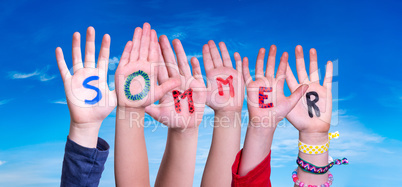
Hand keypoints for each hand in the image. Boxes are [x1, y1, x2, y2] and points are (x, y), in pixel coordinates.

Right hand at [55, 27, 115, 146]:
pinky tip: (59, 49)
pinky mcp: (69, 83)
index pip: (103, 57)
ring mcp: (78, 77)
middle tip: (92, 28)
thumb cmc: (103, 110)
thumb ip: (123, 88)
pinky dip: (61, 60)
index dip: (104, 47)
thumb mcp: (116, 97)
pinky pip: (64, 69)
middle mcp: (89, 73)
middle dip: (90, 41)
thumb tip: (137, 81)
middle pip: (89, 53)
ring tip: (77, 33)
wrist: (90, 121)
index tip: (107, 35)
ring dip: (76, 46)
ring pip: (77, 58)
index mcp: (100, 75)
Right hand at [115, 23, 178, 108]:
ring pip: (135, 50)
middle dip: (146, 37)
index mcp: (151, 70)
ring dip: (137, 39)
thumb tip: (179, 81)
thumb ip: (168, 86)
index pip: (154, 54)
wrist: (131, 108)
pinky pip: (125, 58)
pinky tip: (130, 41)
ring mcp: (132, 67)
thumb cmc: (145, 102)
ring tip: (139, 28)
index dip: (156, 44)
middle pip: (145, 49)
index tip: (158, 34)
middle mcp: (142, 67)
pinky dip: (127, 50)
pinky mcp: (122, 71)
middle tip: (148, 24)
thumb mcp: (159, 93)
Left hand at [145, 36, 205, 128]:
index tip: (151, 46)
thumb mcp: (161, 115)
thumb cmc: (172, 121)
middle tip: (161, 36)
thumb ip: (152, 110)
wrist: (186, 125)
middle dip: (166, 49)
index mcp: (165, 86)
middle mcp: (175, 82)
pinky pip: (197, 74)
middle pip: (170, 62)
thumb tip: (142, 106)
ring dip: (179, 52)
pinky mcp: (198, 86)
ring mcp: (187, 83)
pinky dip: (196, 67)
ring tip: (175, 40)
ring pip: (182, 64)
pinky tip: (194, 58)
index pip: (159, 69)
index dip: (156, 57)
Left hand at [203, 41, 244, 111]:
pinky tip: (238, 55)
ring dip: (224, 51)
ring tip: (221, 43)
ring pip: (227, 59)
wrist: (227, 110)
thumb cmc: (214, 103)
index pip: (208, 61)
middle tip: (211, 41)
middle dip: (214, 49)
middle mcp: (220, 72)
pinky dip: (239, 61)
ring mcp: (229, 74)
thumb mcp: (204, 93)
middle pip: (216, 58)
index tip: (204, 45)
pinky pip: (239, 67)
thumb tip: (189, 76)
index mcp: (211, 75)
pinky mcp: (238, 77)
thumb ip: (197, 84)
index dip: (206, 53)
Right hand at [243, 45, 306, 128]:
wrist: (265, 121)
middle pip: (270, 66)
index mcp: (278, 85)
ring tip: (262, 49)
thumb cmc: (277, 114)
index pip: (281, 70)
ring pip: (259, 68)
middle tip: (274, 46)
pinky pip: (247, 75)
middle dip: (272, 56)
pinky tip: (244, 59)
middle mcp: (268, 83)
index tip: (286, 53)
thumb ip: (298, 93)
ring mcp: (259, 84)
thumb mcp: (290, 103)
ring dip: (260, 58)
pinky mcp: (250, 87)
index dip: (283, 62)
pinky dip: (245, 67)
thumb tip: (307, 85)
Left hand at [285, 45, 332, 134]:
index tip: (282, 54)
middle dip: (299, 58)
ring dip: (313, 60)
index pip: (289, 74)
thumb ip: (282, 97)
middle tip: (297, 46)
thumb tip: (271, 89)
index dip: (286, 64)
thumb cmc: (299, 121)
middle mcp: (305, 87)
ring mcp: (316, 88)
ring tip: (311, 49)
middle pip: (302, 69)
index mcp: (294, 90)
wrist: (312, 129)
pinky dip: (329, 71)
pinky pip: (328, 79)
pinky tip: (328, 62)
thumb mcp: (288, 108)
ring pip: (314, 71)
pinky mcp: (326, 92)